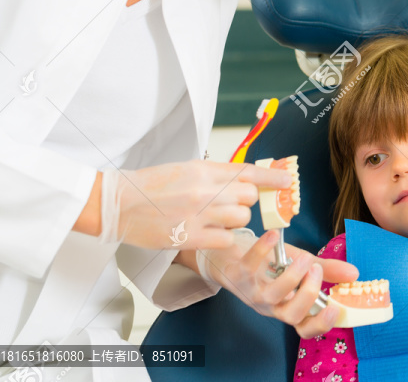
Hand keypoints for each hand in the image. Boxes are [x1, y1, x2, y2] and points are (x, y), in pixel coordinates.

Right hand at [100, 161, 291, 250]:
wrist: (119, 203)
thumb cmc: (149, 186)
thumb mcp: (184, 169)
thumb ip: (212, 174)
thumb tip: (241, 181)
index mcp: (203, 168)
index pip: (247, 171)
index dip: (271, 177)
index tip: (287, 181)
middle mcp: (204, 188)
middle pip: (248, 196)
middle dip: (246, 204)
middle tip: (232, 208)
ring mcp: (198, 212)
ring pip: (241, 218)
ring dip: (234, 222)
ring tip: (216, 222)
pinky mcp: (190, 235)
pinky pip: (226, 240)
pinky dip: (223, 240)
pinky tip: (209, 236)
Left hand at [198, 230, 357, 338]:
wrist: (232, 252)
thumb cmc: (269, 263)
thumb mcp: (301, 265)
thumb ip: (327, 270)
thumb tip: (355, 274)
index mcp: (287, 307)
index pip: (305, 328)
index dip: (321, 324)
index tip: (335, 308)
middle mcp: (270, 305)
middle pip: (291, 316)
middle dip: (308, 295)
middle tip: (316, 271)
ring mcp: (253, 292)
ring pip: (273, 296)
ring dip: (291, 277)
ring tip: (302, 259)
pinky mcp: (237, 274)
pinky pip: (249, 267)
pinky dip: (262, 249)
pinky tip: (275, 236)